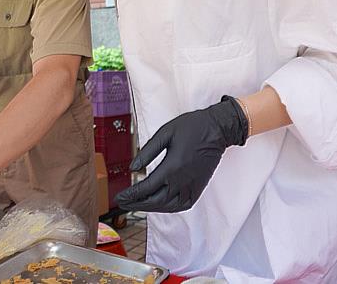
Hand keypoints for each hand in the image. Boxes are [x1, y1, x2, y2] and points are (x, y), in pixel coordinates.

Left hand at [116, 96, 247, 212]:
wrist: (217, 129)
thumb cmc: (191, 127)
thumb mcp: (165, 133)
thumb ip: (147, 152)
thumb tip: (132, 169)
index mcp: (172, 167)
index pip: (146, 188)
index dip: (131, 195)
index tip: (119, 198)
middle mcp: (182, 181)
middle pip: (155, 201)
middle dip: (136, 204)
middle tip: (123, 204)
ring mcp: (192, 187)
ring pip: (168, 206)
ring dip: (151, 208)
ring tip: (136, 204)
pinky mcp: (199, 188)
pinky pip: (181, 205)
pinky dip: (167, 208)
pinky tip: (158, 205)